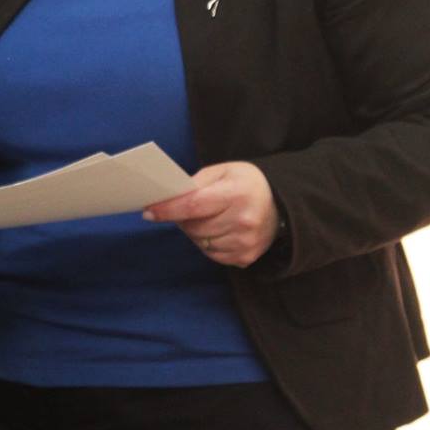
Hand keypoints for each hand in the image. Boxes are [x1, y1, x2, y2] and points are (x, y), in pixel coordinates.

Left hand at [142, 162, 278, 267]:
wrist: (281, 204)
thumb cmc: (246, 184)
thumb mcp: (222, 172)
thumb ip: (195, 183)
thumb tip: (168, 198)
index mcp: (236, 195)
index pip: (193, 206)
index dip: (167, 210)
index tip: (148, 211)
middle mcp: (243, 221)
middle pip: (194, 227)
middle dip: (182, 219)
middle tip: (184, 210)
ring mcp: (245, 242)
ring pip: (200, 243)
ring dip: (194, 232)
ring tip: (204, 218)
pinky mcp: (245, 257)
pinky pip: (212, 254)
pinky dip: (206, 243)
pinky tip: (215, 230)